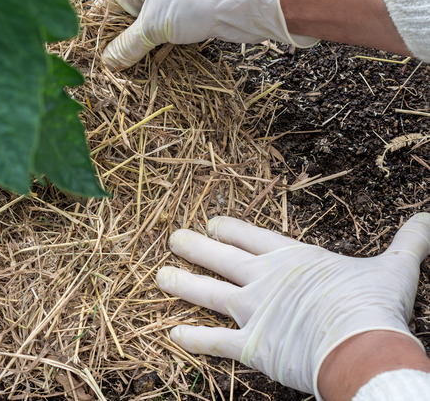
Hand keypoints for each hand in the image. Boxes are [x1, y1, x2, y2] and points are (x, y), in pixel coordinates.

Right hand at [94, 0, 318, 69]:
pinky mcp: (194, 10)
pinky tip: (153, 64)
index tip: (90, 50)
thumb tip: (108, 61)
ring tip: (129, 70)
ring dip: (142, 47)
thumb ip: (127, 45)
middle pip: (130, 14)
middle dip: (121, 41)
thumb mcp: (153, 25)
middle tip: (109, 66)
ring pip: (150, 24)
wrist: (247, 0)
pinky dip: (161, 46)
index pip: (109, 0)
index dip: (99, 27)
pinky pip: (169, 30)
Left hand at [156, 213, 429, 397]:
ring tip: (159, 276)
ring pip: (207, 293)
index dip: (230, 228)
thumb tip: (429, 217)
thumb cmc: (374, 304)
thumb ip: (409, 241)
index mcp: (292, 258)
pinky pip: (213, 341)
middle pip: (221, 258)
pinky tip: (172, 334)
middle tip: (173, 238)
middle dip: (196, 247)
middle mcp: (263, 280)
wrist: (362, 344)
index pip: (252, 236)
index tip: (212, 221)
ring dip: (182, 284)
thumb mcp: (395, 266)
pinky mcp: (250, 344)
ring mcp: (252, 311)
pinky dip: (192, 339)